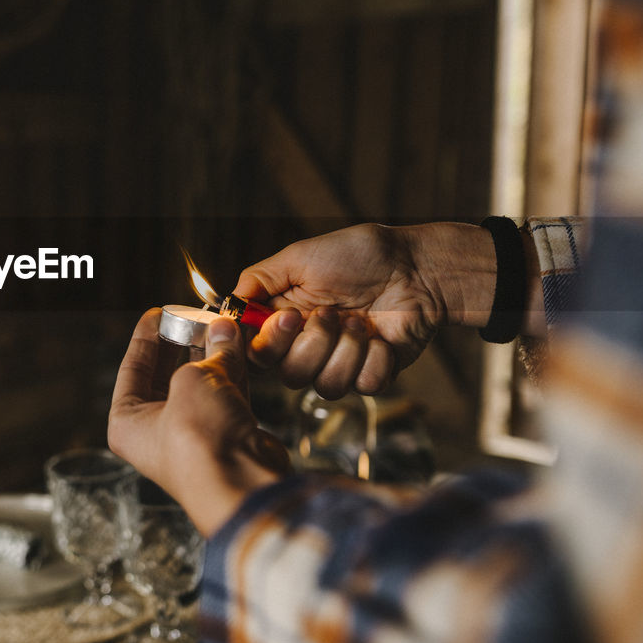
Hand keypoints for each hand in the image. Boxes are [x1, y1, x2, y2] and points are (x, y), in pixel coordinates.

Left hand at [108, 309, 287, 535]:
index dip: (147, 336)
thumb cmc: (200, 441)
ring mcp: (192, 434)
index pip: (132, 368)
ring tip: (220, 323)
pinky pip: (225, 394)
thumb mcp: (194, 381)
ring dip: (212, 353)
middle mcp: (156, 431)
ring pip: (200, 383)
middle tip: (194, 315)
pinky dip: (232, 371)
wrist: (242, 483)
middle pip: (166, 375)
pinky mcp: (225, 435)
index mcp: (127, 422)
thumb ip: (209, 350)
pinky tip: (239, 346)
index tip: (159, 312)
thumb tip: (223, 328)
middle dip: (182, 342)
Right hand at [235, 222, 507, 397]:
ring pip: (325, 386)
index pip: (257, 354)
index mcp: (285, 322)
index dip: (269, 345)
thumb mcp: (299, 256)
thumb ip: (258, 280)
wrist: (415, 267)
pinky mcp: (372, 374)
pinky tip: (382, 336)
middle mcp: (308, 347)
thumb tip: (227, 305)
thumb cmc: (359, 255)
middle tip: (333, 312)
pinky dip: (374, 359)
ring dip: (346, 350)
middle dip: (314, 343)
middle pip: (288, 375)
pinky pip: (363, 386)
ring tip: (361, 321)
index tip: (288, 319)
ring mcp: (340, 363)